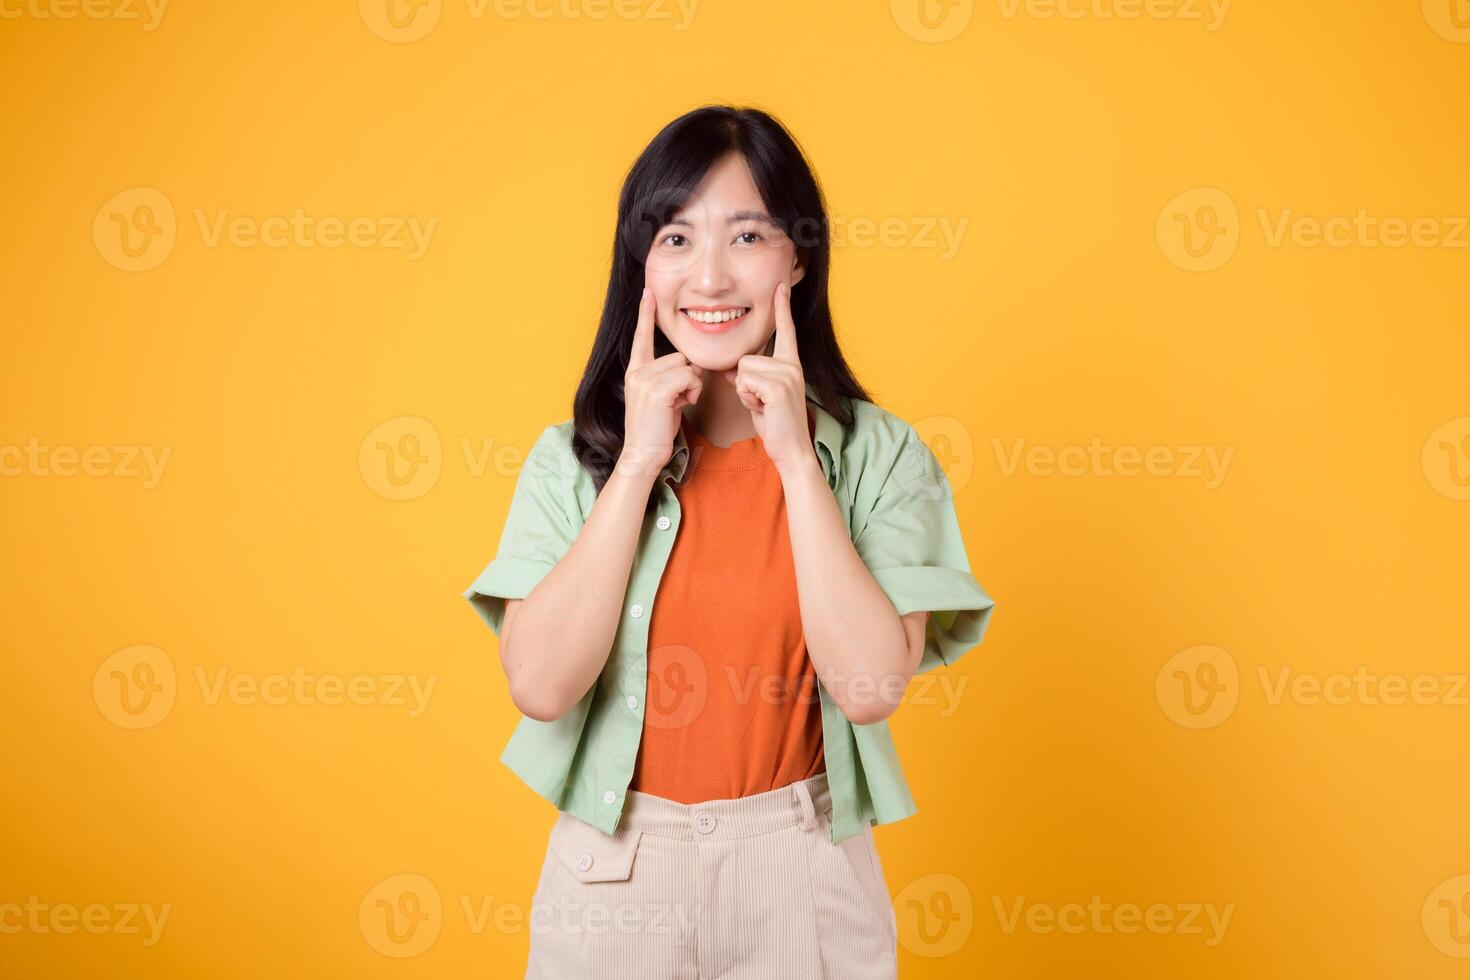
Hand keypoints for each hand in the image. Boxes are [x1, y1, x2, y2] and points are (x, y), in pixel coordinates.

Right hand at [621, 287, 702, 477]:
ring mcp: (644, 379)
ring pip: (687, 367)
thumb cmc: (657, 428)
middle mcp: (637, 371)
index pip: (642, 337)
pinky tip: (680, 406)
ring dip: (692, 386)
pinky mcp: (656, 389)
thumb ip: (673, 377)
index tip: (648, 291)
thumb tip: (694, 365)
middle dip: (688, 377)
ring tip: (677, 405)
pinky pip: (689, 377)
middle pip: (679, 356)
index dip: (646, 314)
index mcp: (636, 370)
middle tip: (677, 400)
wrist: (643, 453)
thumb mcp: (664, 397)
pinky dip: (692, 392)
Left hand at [723, 280, 813, 470]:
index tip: (781, 285)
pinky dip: (747, 398)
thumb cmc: (776, 424)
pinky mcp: (778, 387)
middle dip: (744, 383)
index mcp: (790, 364)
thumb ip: (749, 378)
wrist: (791, 449)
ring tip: (763, 405)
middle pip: (745, 358)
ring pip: (742, 370)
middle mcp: (791, 365)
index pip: (785, 330)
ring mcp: (787, 374)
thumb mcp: (759, 396)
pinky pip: (743, 382)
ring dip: (744, 392)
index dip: (782, 307)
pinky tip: (763, 409)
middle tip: (762, 402)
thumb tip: (731, 370)